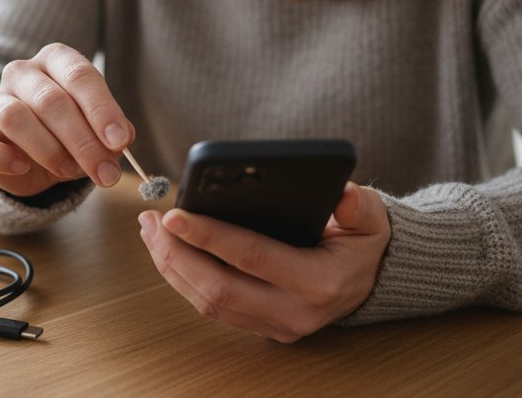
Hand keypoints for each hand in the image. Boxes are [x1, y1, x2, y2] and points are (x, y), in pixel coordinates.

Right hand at [0, 43, 134, 196]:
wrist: (27, 158)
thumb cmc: (68, 135)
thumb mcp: (96, 131)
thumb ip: (112, 133)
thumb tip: (120, 140)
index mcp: (56, 60)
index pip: (80, 76)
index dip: (101, 110)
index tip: (119, 142)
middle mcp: (22, 72)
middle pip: (51, 100)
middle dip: (82, 141)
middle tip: (104, 172)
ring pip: (15, 117)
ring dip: (48, 150)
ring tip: (69, 170)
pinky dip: (1, 156)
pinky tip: (22, 167)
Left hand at [138, 182, 389, 342]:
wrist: (370, 279)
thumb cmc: (362, 240)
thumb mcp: (371, 218)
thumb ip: (359, 205)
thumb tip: (340, 195)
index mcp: (319, 282)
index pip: (252, 257)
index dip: (209, 236)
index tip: (174, 214)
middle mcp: (295, 312)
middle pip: (218, 288)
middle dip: (176, 253)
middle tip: (152, 220)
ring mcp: (276, 325)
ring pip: (208, 302)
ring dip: (172, 266)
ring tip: (150, 231)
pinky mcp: (261, 328)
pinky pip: (211, 308)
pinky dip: (183, 279)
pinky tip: (166, 250)